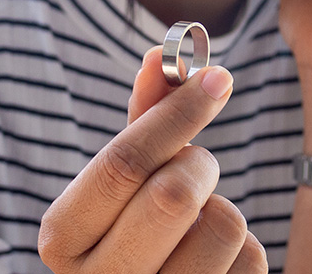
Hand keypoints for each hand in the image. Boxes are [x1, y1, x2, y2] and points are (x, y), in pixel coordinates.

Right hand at [38, 48, 266, 272]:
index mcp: (61, 238)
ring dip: (223, 209)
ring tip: (198, 224)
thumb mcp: (128, 177)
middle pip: (172, 196)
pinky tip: (214, 259)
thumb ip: (144, 118)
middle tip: (197, 168)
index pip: (123, 163)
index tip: (217, 79)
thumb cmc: (136, 226)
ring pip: (223, 227)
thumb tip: (161, 56)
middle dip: (199, 167)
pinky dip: (242, 248)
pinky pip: (250, 260)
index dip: (176, 114)